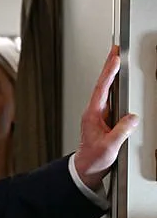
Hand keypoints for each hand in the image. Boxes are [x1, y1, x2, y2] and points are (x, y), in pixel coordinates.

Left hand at [74, 45, 138, 188]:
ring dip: (110, 74)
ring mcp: (97, 114)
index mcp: (92, 115)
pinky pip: (109, 98)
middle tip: (114, 49)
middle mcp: (93, 112)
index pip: (102, 89)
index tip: (114, 59)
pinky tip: (118, 81)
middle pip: (102, 84)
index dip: (108, 73)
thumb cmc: (94, 158)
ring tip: (116, 59)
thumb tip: (131, 117)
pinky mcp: (102, 118)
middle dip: (108, 66)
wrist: (86, 167)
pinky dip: (113, 86)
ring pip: (105, 89)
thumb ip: (121, 131)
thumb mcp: (110, 146)